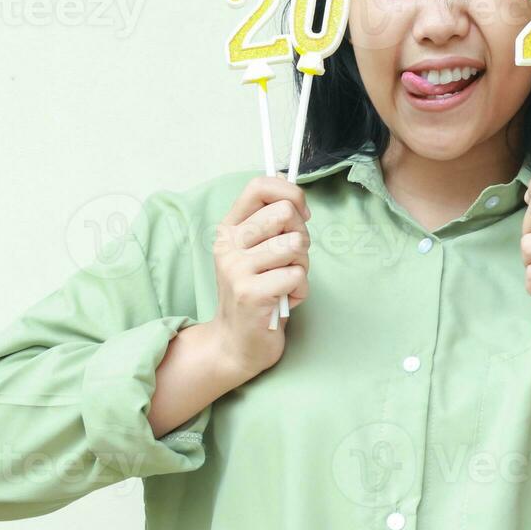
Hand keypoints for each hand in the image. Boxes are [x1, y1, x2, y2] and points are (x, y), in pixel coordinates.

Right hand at [211, 175, 310, 380]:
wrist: (236, 343)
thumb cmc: (257, 292)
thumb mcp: (257, 252)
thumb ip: (272, 225)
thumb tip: (298, 200)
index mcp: (229, 228)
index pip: (259, 186)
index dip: (290, 193)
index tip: (301, 215)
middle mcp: (228, 245)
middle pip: (284, 213)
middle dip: (301, 235)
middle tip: (291, 260)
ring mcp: (237, 269)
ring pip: (295, 245)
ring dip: (302, 266)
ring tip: (286, 282)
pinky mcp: (251, 294)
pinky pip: (297, 276)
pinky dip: (300, 290)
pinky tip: (285, 300)